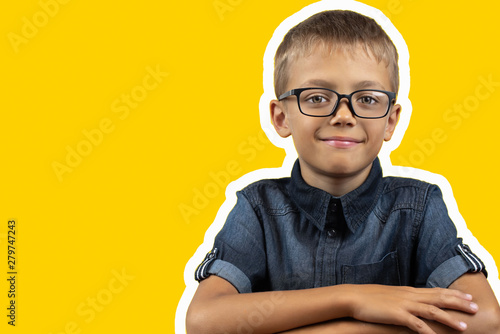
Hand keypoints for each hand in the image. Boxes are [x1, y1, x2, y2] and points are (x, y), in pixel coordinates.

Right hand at [347, 285, 477, 333]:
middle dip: (459, 303)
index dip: (453, 294)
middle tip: (475, 308)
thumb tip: (411, 303)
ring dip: (450, 319)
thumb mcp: (389, 295)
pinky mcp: (397, 315)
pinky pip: (416, 325)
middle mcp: (409, 295)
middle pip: (439, 298)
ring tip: (465, 326)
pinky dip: (428, 332)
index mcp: (408, 290)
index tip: (467, 297)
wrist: (353, 297)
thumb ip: (402, 298)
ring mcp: (404, 305)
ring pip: (433, 310)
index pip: (435, 291)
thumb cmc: (368, 297)